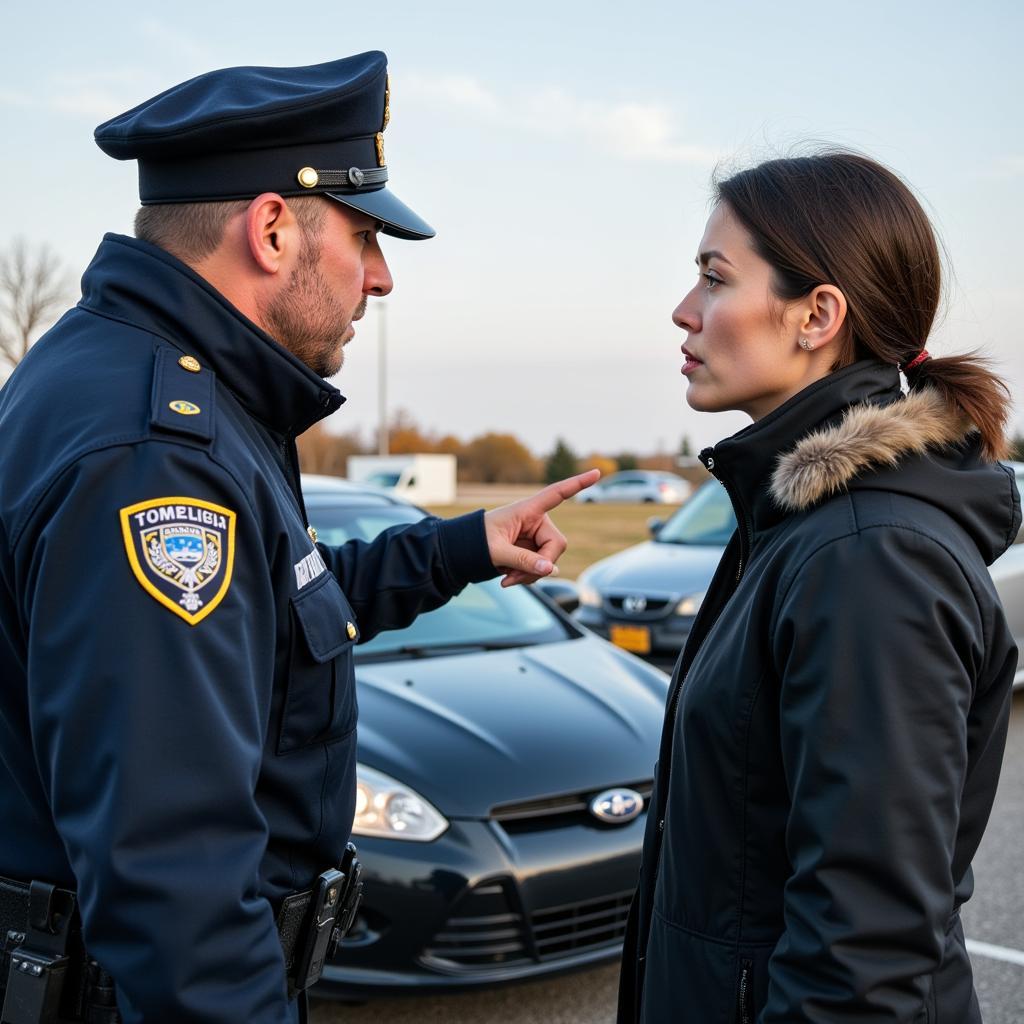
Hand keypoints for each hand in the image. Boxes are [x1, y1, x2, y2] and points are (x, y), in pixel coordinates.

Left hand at [484, 469, 600, 586]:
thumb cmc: (476, 541)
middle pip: (557, 545)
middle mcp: (537, 521)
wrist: (465, 551)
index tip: (597, 472)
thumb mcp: (496, 551)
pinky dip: (527, 577)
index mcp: (527, 510)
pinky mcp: (534, 552)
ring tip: (507, 580)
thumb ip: (522, 560)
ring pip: (550, 561)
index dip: (577, 484)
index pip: (556, 494)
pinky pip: (542, 568)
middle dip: (540, 565)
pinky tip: (509, 579)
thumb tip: (551, 570)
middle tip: (514, 578)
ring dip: (530, 575)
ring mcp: (537, 538)